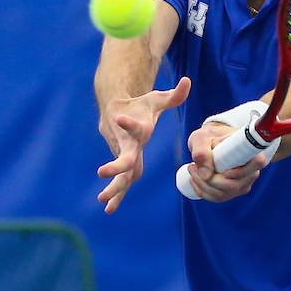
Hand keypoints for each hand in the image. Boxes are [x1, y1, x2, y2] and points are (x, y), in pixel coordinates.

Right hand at [97, 77, 189, 211]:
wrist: (114, 110)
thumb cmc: (140, 107)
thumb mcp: (157, 99)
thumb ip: (174, 95)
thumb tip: (188, 81)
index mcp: (136, 128)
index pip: (133, 127)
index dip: (129, 123)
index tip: (121, 119)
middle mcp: (127, 143)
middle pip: (122, 157)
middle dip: (114, 166)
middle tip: (102, 173)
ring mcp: (122, 154)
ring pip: (119, 173)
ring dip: (113, 187)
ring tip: (104, 201)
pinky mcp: (121, 162)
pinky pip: (120, 181)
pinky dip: (116, 195)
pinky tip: (109, 209)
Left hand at [182, 121, 267, 202]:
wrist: (210, 142)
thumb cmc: (209, 137)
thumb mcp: (201, 138)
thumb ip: (201, 151)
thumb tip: (206, 174)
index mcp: (250, 152)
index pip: (258, 162)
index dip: (242, 171)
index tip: (224, 170)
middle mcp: (251, 171)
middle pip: (234, 185)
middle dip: (210, 181)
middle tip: (193, 166)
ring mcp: (243, 184)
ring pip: (223, 194)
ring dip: (203, 186)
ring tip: (192, 170)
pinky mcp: (233, 191)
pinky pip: (218, 198)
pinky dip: (202, 192)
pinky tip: (194, 181)